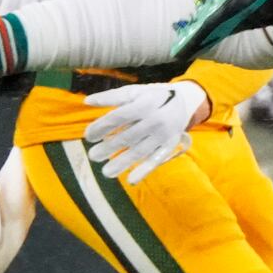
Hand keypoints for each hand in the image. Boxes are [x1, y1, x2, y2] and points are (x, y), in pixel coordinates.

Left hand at [83, 81, 208, 183]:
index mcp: (145, 103)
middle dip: (108, 148)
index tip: (89, 136)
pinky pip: (156, 159)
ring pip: (140, 151)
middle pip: (127, 137)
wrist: (185, 101)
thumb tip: (87, 101)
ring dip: (122, 163)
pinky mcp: (169, 145)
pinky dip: (144, 170)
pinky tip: (131, 180)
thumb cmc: (153, 96)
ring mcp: (163, 134)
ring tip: (106, 172)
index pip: (118, 117)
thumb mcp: (135, 91)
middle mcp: (155, 119)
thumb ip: (112, 97)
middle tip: (93, 156)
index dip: (101, 127)